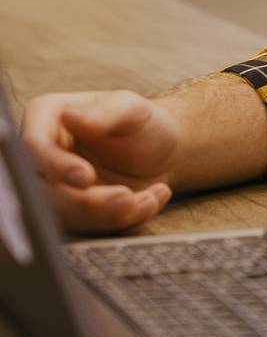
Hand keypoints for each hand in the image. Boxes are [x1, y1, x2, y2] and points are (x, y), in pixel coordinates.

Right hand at [21, 90, 177, 232]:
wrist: (162, 151)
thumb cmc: (141, 122)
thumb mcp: (130, 108)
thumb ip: (103, 113)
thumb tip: (70, 116)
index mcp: (45, 118)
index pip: (34, 147)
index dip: (56, 166)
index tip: (86, 178)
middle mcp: (41, 156)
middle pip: (45, 191)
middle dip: (87, 202)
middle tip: (127, 198)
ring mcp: (53, 188)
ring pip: (65, 216)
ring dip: (107, 215)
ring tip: (148, 200)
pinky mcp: (71, 214)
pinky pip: (87, 228)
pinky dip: (121, 220)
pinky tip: (151, 201)